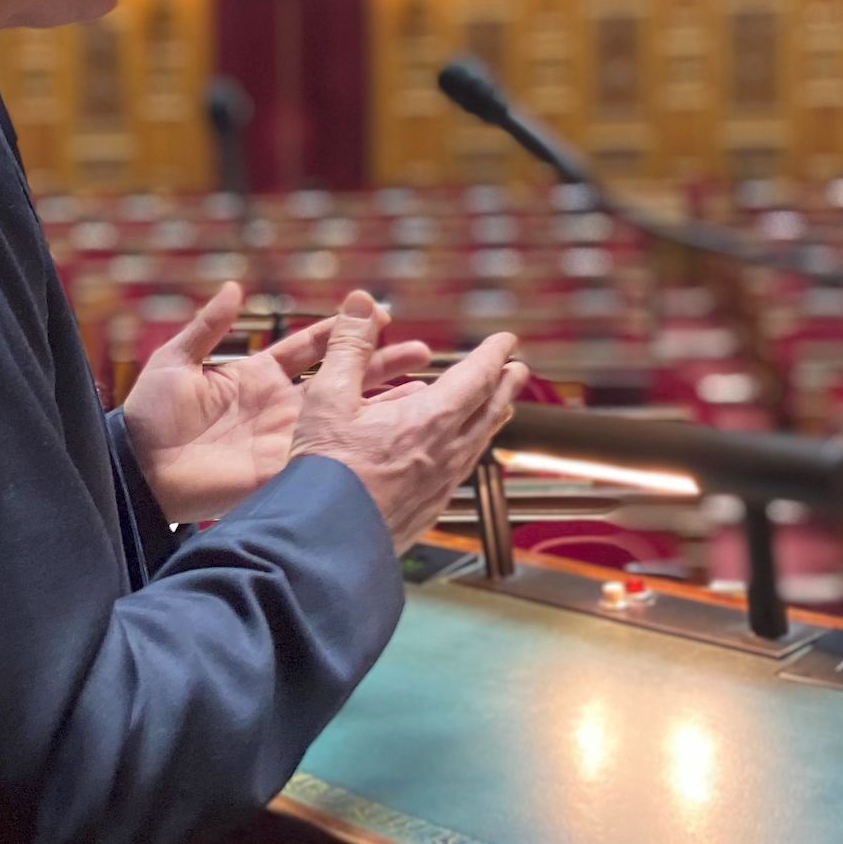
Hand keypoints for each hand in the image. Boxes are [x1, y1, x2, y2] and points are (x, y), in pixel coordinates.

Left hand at [121, 282, 431, 521]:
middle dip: (381, 366)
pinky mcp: (282, 469)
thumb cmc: (150, 415)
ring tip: (424, 393)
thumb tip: (234, 287)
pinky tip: (392, 439)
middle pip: (342, 381)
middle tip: (422, 353)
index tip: (380, 314)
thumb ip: (207, 326)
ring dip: (382, 406)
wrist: (138, 468)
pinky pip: (327, 456)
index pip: (311, 347)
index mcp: (258, 375)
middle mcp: (280, 406)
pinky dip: (359, 447)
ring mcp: (286, 438)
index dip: (344, 331)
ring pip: (345, 418)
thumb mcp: (175, 360)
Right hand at [290, 296, 527, 553]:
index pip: (477, 377)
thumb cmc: (326, 472)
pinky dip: (469, 449)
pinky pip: (461, 470)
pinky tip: (458, 456)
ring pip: (479, 444)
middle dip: (505, 386)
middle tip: (518, 370)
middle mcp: (447, 453)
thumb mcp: (328, 397)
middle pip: (490, 411)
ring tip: (497, 408)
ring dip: (492, 418)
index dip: (493, 355)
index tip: (507, 341)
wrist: (325, 541)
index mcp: (430, 420)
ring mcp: (441, 485)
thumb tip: (362, 303)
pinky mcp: (429, 509)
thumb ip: (348, 346)